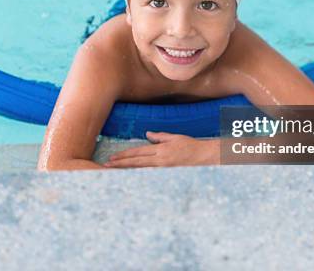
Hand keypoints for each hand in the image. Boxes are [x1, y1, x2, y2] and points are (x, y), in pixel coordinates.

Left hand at [104, 131, 218, 168]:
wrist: (206, 157)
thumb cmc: (192, 146)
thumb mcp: (175, 138)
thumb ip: (160, 137)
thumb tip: (147, 135)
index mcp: (161, 150)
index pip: (138, 152)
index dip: (124, 155)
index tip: (112, 158)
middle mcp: (161, 160)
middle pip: (136, 162)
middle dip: (120, 164)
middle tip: (107, 166)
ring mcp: (164, 169)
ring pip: (141, 171)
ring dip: (127, 171)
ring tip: (114, 172)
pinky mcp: (168, 175)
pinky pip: (150, 176)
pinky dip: (139, 176)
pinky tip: (131, 178)